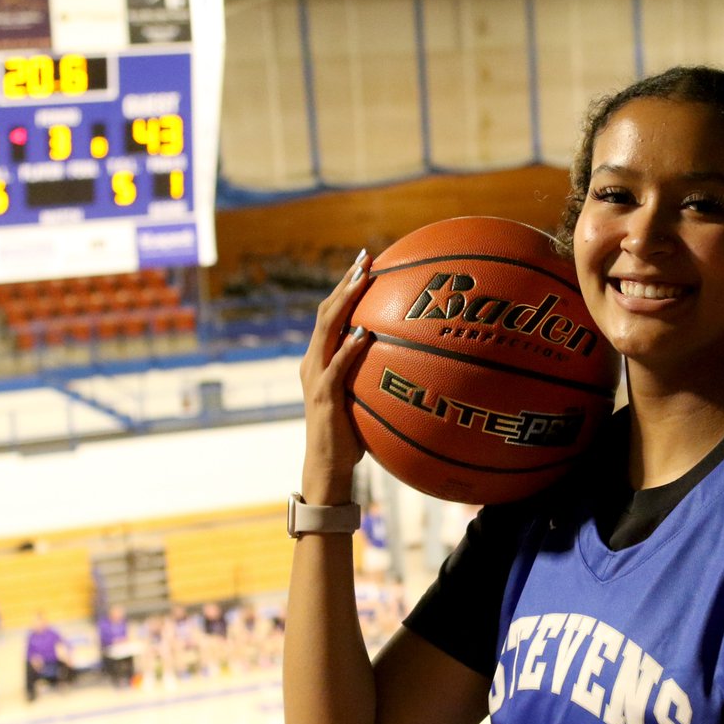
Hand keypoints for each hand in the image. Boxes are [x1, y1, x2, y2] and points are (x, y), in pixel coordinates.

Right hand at [299, 251, 372, 502]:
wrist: (327, 465)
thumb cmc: (349, 435)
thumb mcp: (362, 398)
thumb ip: (374, 376)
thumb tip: (411, 361)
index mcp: (319, 359)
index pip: (330, 315)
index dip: (345, 287)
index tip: (366, 263)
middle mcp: (312, 361)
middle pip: (326, 312)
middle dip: (346, 283)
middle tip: (365, 259)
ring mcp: (315, 377)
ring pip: (326, 330)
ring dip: (344, 302)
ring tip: (362, 281)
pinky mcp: (322, 395)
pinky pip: (336, 367)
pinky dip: (348, 348)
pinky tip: (363, 333)